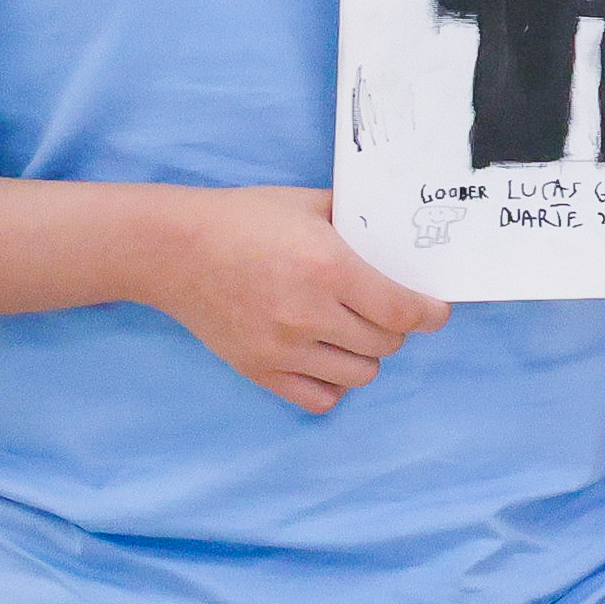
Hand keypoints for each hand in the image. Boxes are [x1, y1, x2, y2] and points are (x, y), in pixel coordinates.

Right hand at [143, 190, 446, 415]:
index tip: (434, 312)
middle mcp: (308, 314)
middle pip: (385, 345)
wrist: (170, 249)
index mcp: (328, 269)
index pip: (401, 312)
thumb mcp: (307, 205)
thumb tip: (398, 232)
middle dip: (395, 329)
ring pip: (359, 375)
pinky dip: (333, 384)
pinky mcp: (257, 369)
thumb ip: (356, 219)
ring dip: (366, 356)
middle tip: (385, 312)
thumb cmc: (240, 220)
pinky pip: (318, 399)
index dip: (428, 315)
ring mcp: (281, 348)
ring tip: (353, 334)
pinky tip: (328, 359)